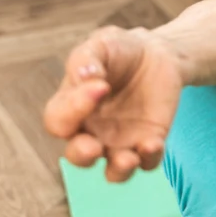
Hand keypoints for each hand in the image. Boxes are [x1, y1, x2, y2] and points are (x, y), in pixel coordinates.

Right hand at [43, 24, 185, 181]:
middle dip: (82, 156)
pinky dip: (150, 158)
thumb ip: (86, 59)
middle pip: (77, 156)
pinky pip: (148, 162)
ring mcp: (120, 142)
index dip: (73, 109)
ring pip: (113, 171)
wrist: (156, 55)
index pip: (59, 120)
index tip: (100, 85)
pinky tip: (153, 143)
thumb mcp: (101, 44)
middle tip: (93, 146)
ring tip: (128, 159)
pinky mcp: (148, 143)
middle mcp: (91, 131)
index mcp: (70, 108)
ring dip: (118, 170)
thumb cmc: (119, 51)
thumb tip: (85, 77)